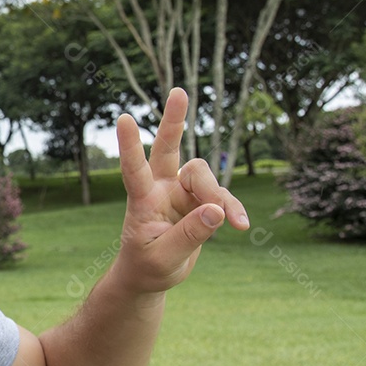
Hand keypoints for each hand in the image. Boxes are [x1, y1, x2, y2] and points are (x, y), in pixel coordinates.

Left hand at [112, 88, 248, 294]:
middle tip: (178, 92)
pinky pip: (222, 197)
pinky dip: (234, 209)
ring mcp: (180, 191)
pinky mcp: (200, 200)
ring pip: (204, 175)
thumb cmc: (148, 265)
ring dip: (220, 196)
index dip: (129, 145)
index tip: (123, 117)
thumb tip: (217, 211)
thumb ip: (190, 235)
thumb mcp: (164, 258)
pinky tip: (243, 226)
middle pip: (167, 148)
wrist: (151, 274)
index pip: (133, 169)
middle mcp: (160, 188)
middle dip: (173, 121)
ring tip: (236, 224)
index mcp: (141, 200)